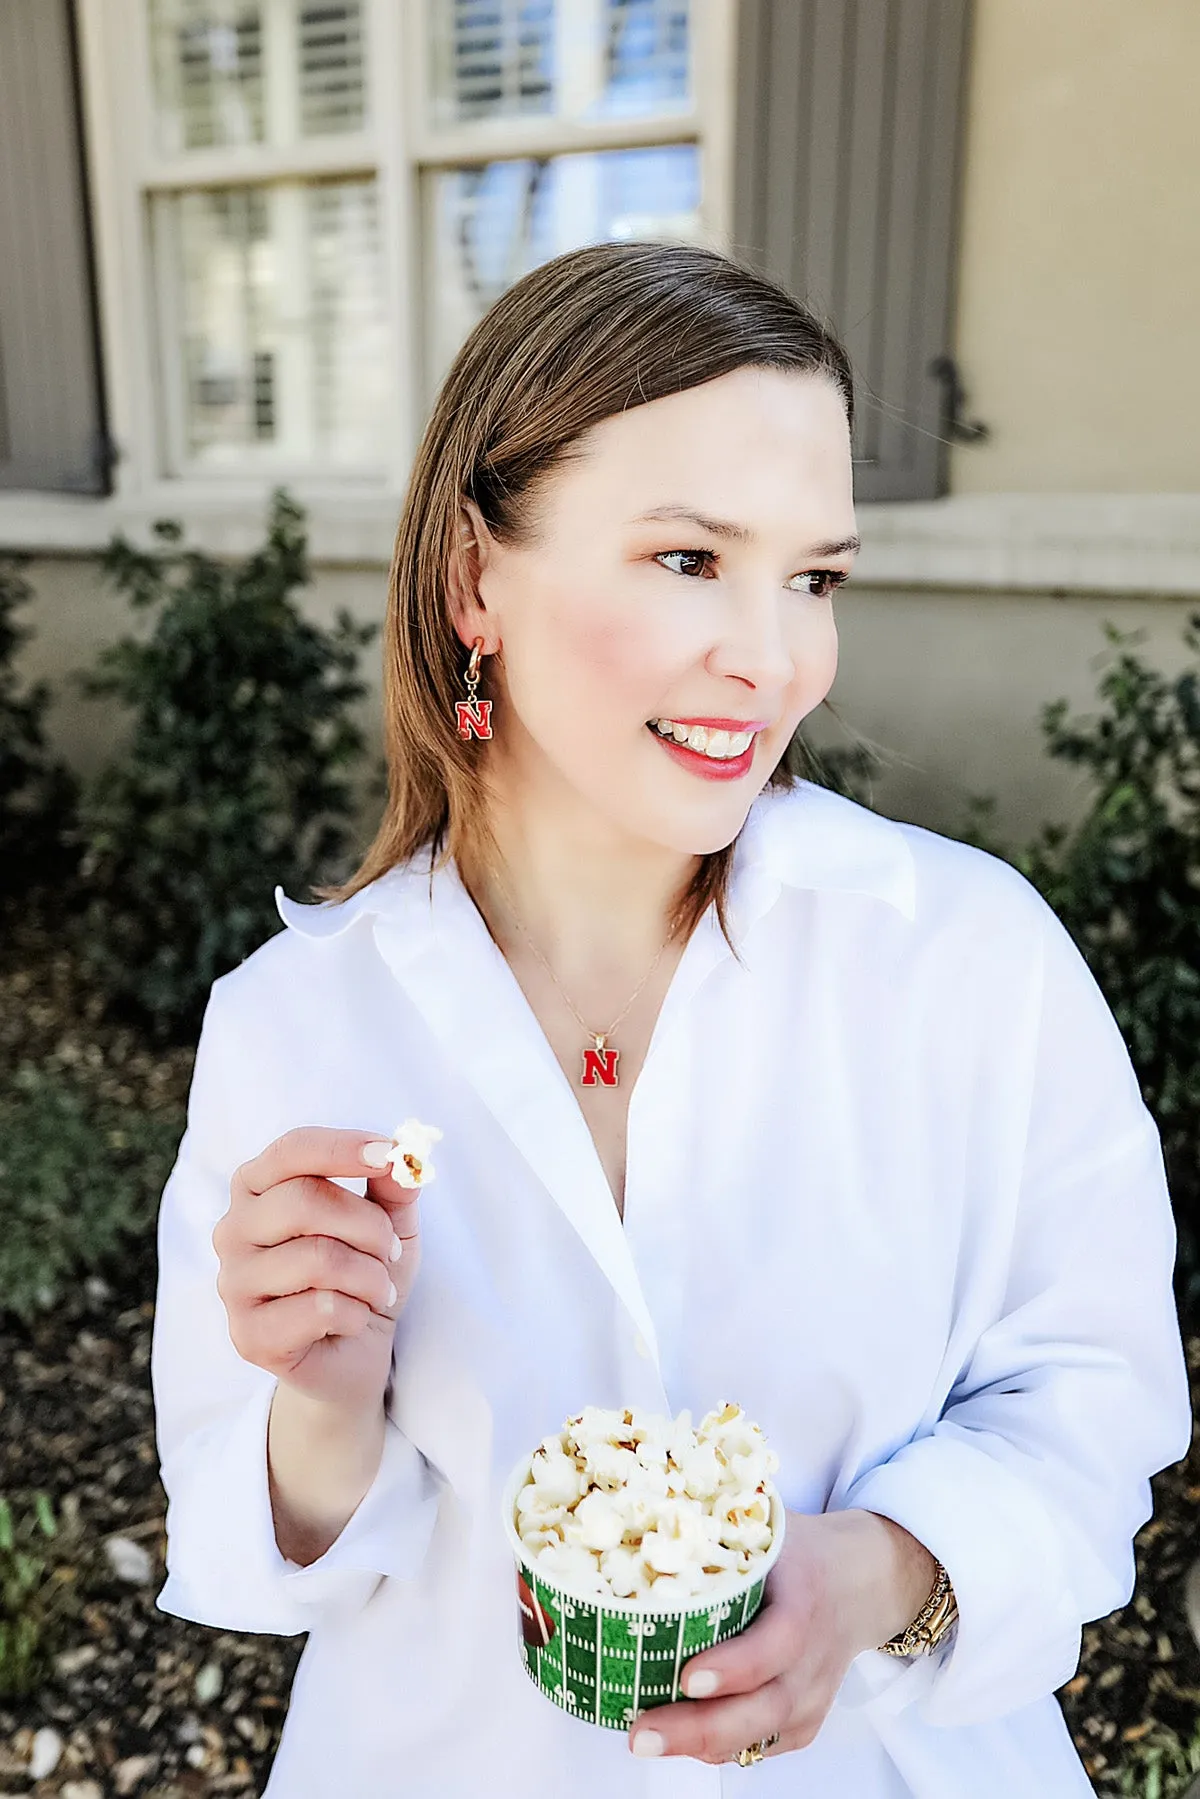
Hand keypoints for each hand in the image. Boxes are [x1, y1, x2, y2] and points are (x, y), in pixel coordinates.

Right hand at [213, 1125, 421, 1415]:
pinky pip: (320, 1309)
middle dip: (368, 1225)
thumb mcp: (390, 1223)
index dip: (342, 1148)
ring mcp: (233, 1284)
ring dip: (369, 1276)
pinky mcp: (248, 1336)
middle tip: (390, 1251)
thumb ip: (393, 1188)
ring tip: (378, 1290)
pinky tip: (354, 1321)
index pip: (291, 1150)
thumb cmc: (363, 1273)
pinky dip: (357, 1314)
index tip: (389, 1154)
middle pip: (305, 1201)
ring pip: (318, 1258)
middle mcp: (233, 1229)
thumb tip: (402, 1159)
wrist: (354, 1353)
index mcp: (257, 1187)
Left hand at [628, 1508, 937, 1764]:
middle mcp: (814, 1657)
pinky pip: (761, 1746)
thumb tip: (640, 1510)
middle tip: (640, 1733)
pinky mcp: (806, 1722)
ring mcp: (813, 1696)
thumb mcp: (770, 1526)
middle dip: (700, 1727)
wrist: (861, 1581)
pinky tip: (679, 1740)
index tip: (687, 1677)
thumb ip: (718, 1525)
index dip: (735, 1667)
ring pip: (760, 1736)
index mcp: (806, 1599)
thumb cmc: (801, 1551)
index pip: (778, 1643)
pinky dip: (719, 1748)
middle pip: (765, 1707)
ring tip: (644, 1739)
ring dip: (699, 1745)